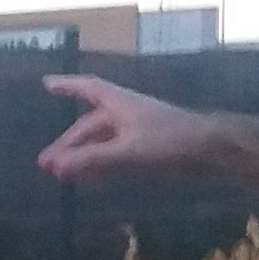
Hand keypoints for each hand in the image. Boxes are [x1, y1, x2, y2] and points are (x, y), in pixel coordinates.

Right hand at [36, 76, 219, 181]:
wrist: (211, 149)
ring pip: (102, 141)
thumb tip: (57, 167)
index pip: (87, 89)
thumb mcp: (126, 151)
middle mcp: (125, 113)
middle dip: (68, 143)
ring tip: (63, 173)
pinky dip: (100, 162)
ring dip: (82, 155)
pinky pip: (115, 152)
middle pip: (90, 126)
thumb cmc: (169, 141)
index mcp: (119, 104)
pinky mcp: (148, 146)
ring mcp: (137, 130)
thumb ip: (92, 160)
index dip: (67, 86)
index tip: (47, 83)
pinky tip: (94, 175)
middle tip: (47, 164)